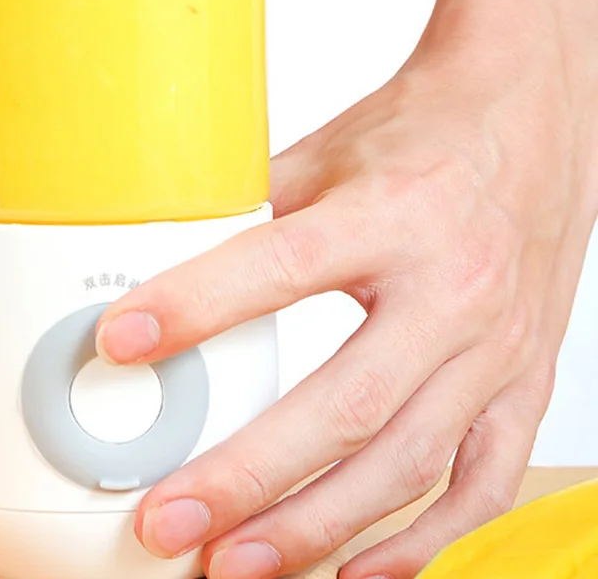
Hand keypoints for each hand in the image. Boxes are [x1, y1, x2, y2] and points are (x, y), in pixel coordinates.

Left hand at [96, 0, 597, 577]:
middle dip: (248, 475)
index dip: (195, 307)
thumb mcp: (325, 151)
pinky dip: (424, 539)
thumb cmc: (422, 132)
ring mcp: (496, 345)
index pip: (280, 266)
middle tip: (168, 518)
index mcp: (390, 213)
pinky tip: (360, 569)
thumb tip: (166, 259)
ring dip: (318, 526)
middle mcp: (451, 287)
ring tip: (236, 564)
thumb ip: (249, 209)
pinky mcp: (523, 378)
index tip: (121, 343)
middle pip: (346, 403)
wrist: (528, 116)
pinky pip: (482, 479)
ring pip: (408, 461)